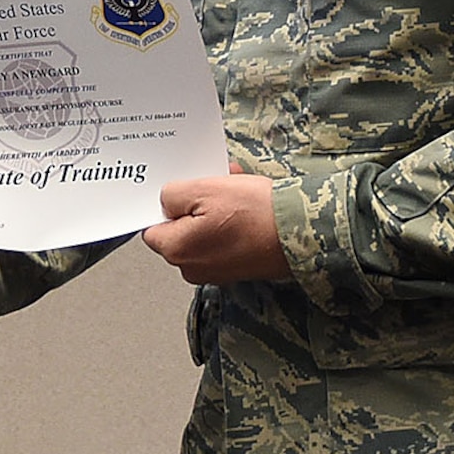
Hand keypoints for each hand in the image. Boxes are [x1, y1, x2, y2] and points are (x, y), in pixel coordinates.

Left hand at [142, 162, 291, 284]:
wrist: (301, 232)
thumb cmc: (256, 214)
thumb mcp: (203, 189)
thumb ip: (171, 195)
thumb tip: (165, 200)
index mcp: (177, 251)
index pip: (152, 225)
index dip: (166, 203)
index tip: (181, 188)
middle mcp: (192, 267)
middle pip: (179, 226)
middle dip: (195, 201)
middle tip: (214, 183)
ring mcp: (215, 270)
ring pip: (203, 228)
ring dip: (214, 206)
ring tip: (234, 187)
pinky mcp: (237, 266)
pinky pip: (222, 236)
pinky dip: (230, 219)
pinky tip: (246, 202)